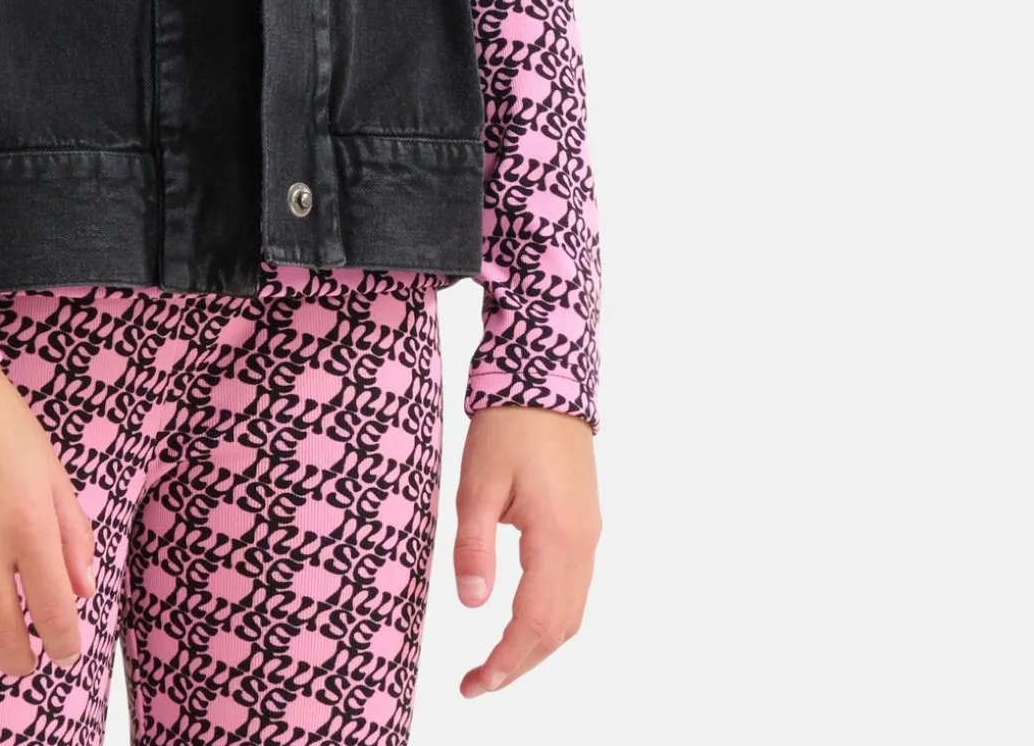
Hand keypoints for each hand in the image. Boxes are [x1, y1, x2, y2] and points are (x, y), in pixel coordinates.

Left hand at [453, 403, 599, 697]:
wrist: (545, 377)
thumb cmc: (508, 425)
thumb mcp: (477, 482)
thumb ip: (474, 545)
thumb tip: (473, 605)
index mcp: (557, 539)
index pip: (535, 623)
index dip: (507, 661)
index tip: (475, 684)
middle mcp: (582, 545)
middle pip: (559, 629)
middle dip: (521, 663)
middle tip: (479, 683)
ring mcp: (588, 534)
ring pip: (571, 613)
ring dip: (537, 644)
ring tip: (496, 662)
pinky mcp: (583, 523)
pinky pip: (573, 589)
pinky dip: (549, 618)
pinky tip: (521, 619)